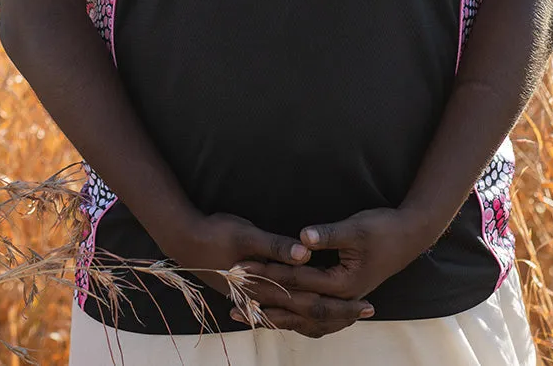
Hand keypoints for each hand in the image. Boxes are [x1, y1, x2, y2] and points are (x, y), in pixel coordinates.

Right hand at [161, 212, 374, 337]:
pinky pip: (283, 312)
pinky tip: (309, 311)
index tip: (367, 305)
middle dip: (340, 314)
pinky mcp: (249, 294)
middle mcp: (262, 301)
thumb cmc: (216, 233)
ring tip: (348, 315)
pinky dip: (302, 315)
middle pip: (309, 316)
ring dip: (323, 317)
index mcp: (265, 288)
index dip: (341, 306)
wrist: (184, 241)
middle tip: (369, 311)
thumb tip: (307, 254)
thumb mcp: (248, 234)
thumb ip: (277, 247)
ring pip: (296, 318)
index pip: (311, 305)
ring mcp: (254, 300)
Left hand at [235, 207, 431, 312]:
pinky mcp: (344, 298)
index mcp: (343, 283)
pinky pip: (313, 316)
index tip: (242, 268)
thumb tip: (301, 236)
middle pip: (296, 305)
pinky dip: (293, 318)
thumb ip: (327, 234)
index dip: (268, 273)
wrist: (410, 235)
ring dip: (275, 315)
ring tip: (246, 316)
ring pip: (303, 317)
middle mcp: (342, 298)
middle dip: (264, 300)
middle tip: (233, 299)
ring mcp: (344, 301)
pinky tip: (278, 317)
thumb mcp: (355, 228)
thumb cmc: (383, 228)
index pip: (297, 281)